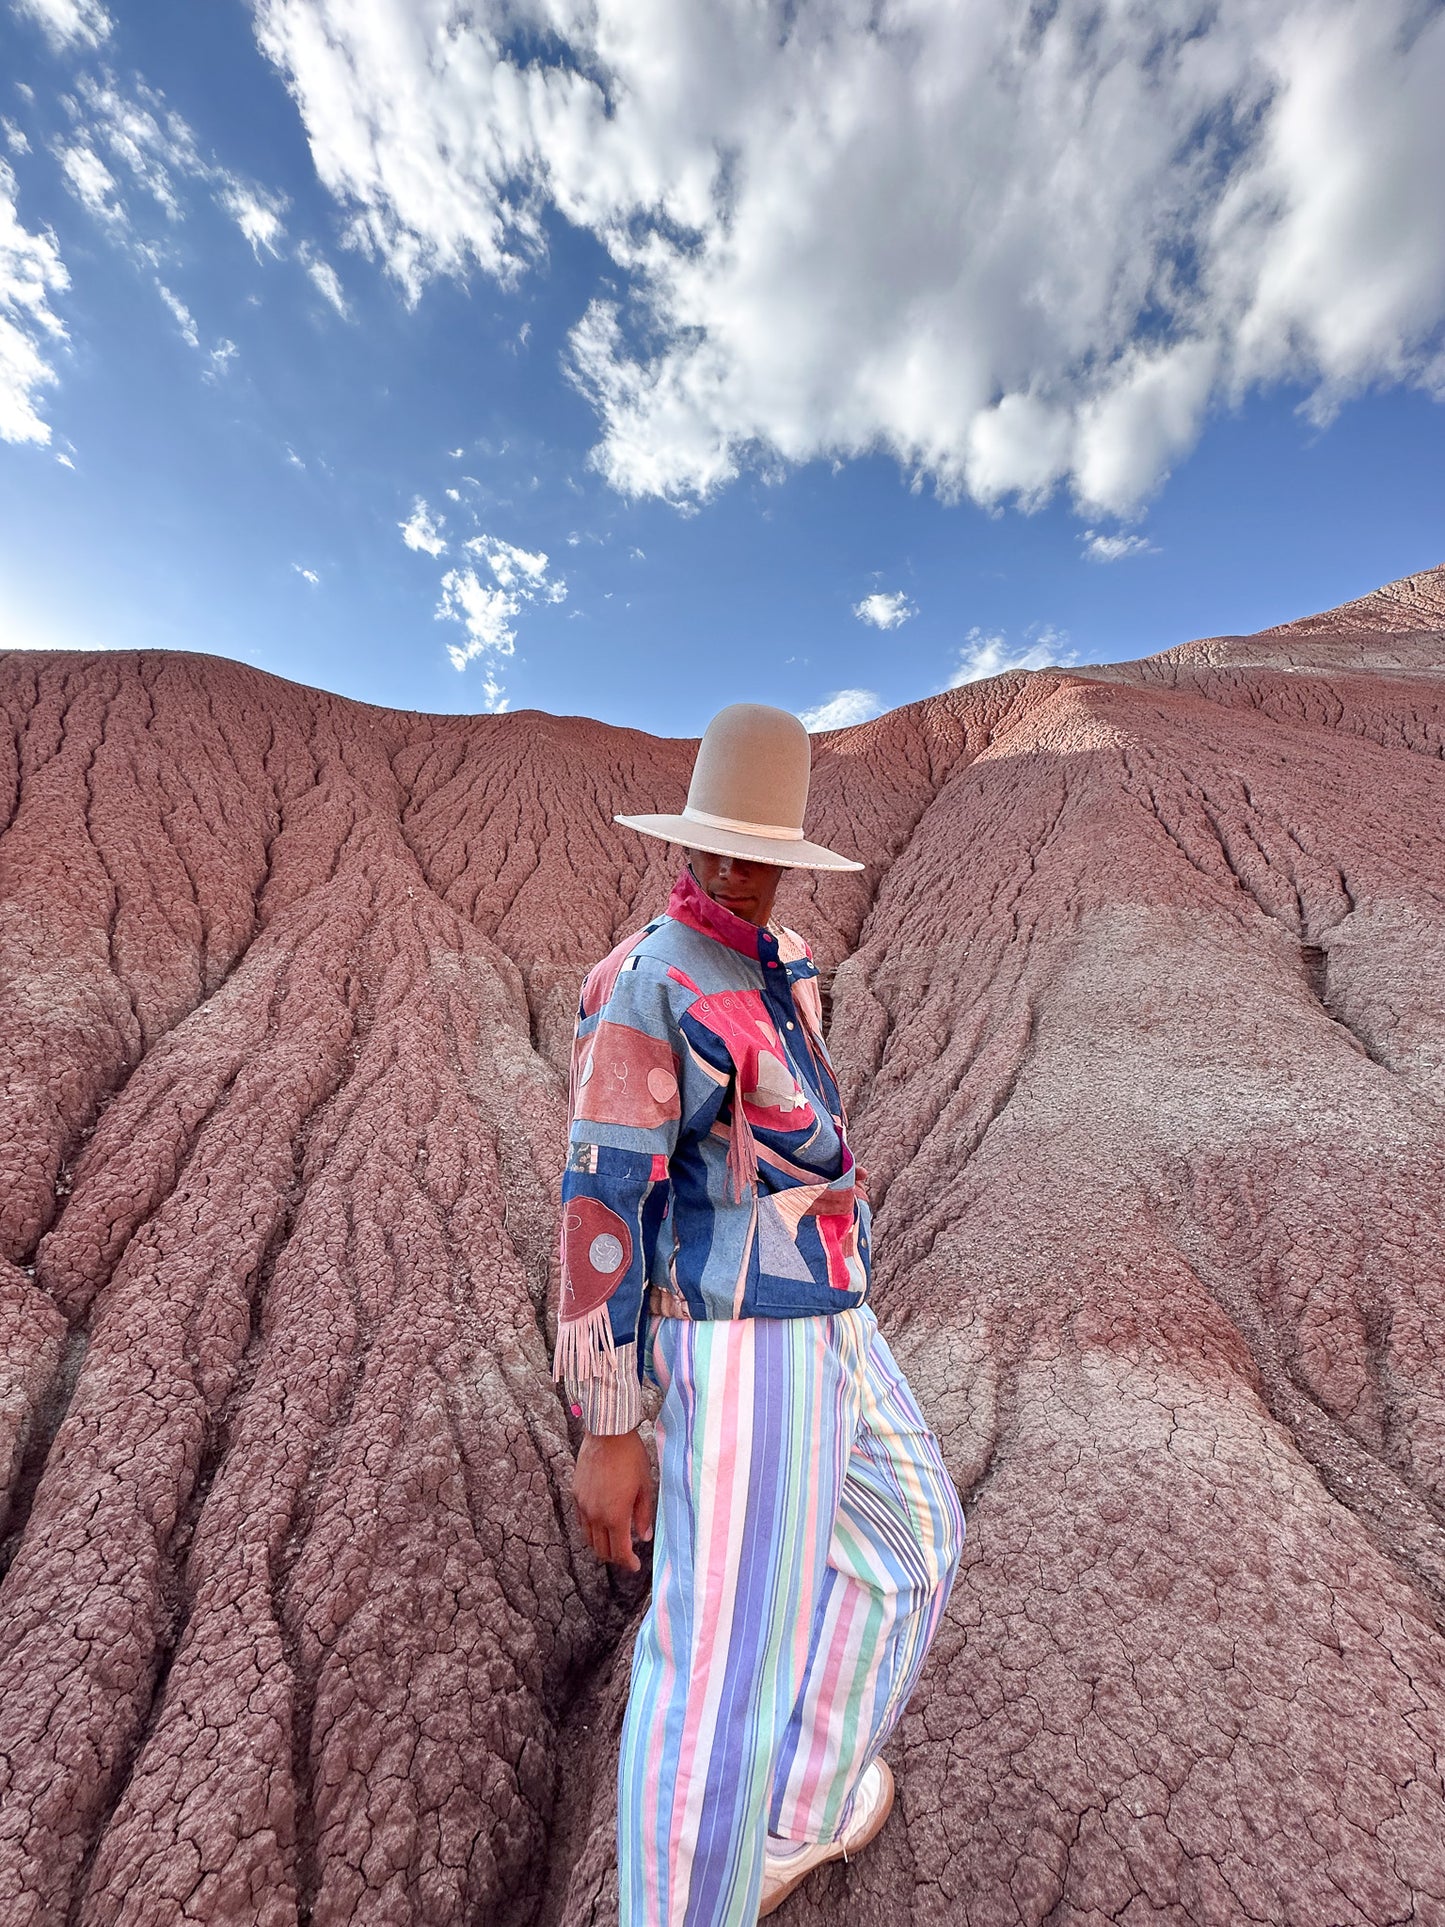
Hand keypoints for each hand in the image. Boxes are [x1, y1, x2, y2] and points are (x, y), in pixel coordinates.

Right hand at [573, 1428, 654, 1571]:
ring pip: (589, 1538)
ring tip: (614, 1544)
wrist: (607, 1433)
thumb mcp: (644, 1486)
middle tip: (626, 1556)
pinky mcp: (576, 1494)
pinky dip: (592, 1530)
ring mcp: (583, 1505)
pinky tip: (601, 1525)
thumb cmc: (631, 1457)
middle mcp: (595, 1515)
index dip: (628, 1563)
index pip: (619, 1551)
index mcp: (615, 1516)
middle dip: (615, 1557)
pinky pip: (582, 1521)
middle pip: (602, 1549)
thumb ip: (643, 1514)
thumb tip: (644, 1536)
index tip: (635, 1566)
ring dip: (601, 1546)